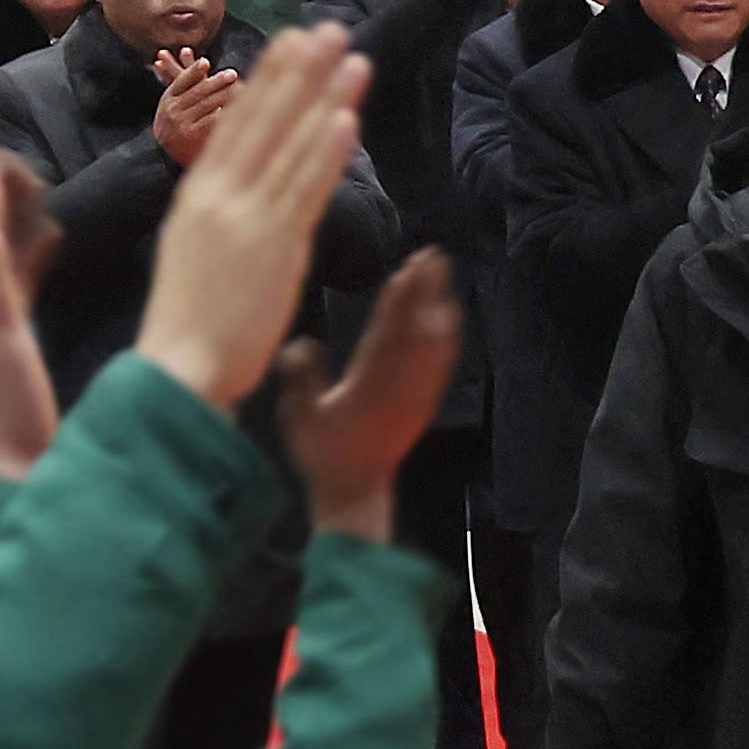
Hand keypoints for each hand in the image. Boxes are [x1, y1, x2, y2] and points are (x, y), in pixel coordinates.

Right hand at [135, 26, 367, 411]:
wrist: (180, 366)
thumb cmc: (187, 321)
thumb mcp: (191, 250)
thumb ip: (218, 215)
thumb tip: (241, 189)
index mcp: (197, 194)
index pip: (236, 123)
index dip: (268, 80)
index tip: (291, 42)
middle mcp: (221, 195)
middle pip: (266, 119)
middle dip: (301, 71)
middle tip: (330, 28)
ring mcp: (249, 216)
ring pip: (293, 144)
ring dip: (326, 96)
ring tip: (353, 57)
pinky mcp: (277, 245)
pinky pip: (306, 186)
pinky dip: (327, 149)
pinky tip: (347, 116)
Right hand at [275, 250, 461, 536]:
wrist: (356, 493)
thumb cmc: (323, 456)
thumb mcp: (299, 418)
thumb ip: (301, 379)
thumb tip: (300, 345)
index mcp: (368, 389)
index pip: (387, 334)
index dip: (398, 301)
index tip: (406, 271)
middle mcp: (399, 389)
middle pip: (417, 331)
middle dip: (425, 290)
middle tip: (432, 255)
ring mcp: (415, 397)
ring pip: (434, 344)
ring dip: (439, 304)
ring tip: (441, 272)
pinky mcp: (423, 404)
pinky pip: (440, 363)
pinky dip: (446, 335)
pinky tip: (448, 315)